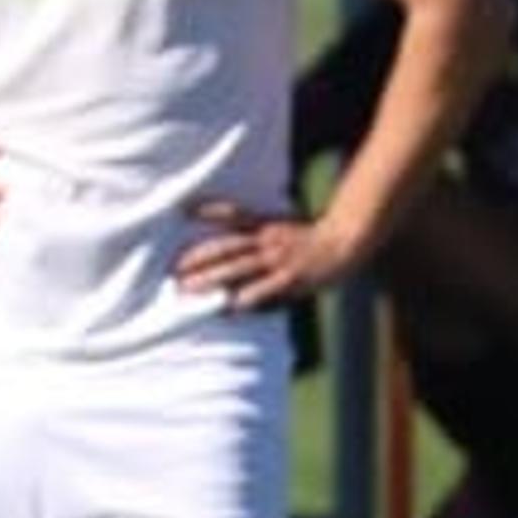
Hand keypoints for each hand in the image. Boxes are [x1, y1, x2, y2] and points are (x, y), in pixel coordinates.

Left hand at [175, 196, 360, 310]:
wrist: (345, 243)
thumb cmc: (308, 239)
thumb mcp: (280, 226)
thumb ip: (255, 229)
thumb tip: (226, 230)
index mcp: (265, 225)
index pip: (232, 215)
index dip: (209, 211)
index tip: (183, 210)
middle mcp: (267, 240)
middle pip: (226, 246)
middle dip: (197, 258)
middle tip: (172, 269)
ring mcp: (278, 259)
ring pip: (238, 269)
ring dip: (211, 279)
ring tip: (187, 289)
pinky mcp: (290, 279)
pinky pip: (264, 290)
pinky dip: (246, 299)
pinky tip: (228, 306)